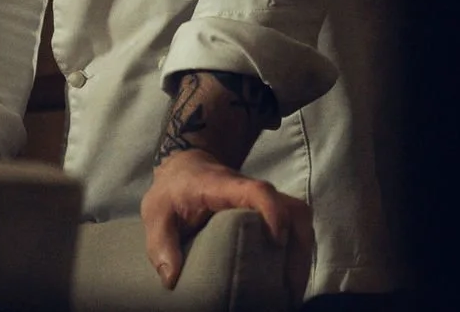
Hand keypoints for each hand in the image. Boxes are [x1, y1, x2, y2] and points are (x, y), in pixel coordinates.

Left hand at [139, 149, 312, 300]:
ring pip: (300, 221)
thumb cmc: (173, 190)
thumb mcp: (156, 211)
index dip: (273, 212)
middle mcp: (253, 193)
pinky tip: (287, 282)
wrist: (186, 167)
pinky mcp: (268, 214)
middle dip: (299, 248)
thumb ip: (160, 242)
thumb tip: (172, 279)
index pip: (259, 191)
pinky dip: (297, 254)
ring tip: (291, 292)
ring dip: (302, 256)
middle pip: (294, 210)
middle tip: (289, 288)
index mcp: (226, 188)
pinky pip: (295, 230)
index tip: (275, 242)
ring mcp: (264, 203)